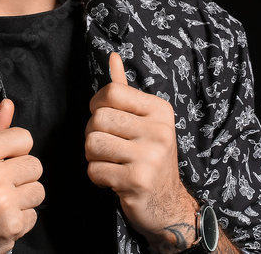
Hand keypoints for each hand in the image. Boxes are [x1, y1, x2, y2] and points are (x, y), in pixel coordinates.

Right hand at [0, 98, 43, 252]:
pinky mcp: (12, 226)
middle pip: (35, 165)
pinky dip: (19, 217)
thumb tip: (8, 105)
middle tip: (1, 182)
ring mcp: (3, 204)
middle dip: (20, 173)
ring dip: (23, 196)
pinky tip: (0, 216)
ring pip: (38, 190)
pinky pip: (33, 215)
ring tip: (2, 199)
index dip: (14, 149)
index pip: (24, 138)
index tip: (3, 159)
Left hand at [85, 53, 198, 252]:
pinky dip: (97, 177)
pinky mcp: (137, 181)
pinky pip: (94, 170)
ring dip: (93, 157)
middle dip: (93, 134)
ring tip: (110, 162)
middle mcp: (159, 130)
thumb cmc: (149, 156)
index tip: (104, 119)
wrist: (168, 203)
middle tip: (106, 147)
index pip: (110, 93)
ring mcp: (150, 156)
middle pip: (97, 119)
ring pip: (92, 144)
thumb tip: (112, 57)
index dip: (97, 106)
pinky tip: (114, 179)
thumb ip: (125, 90)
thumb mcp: (144, 121)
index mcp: (160, 110)